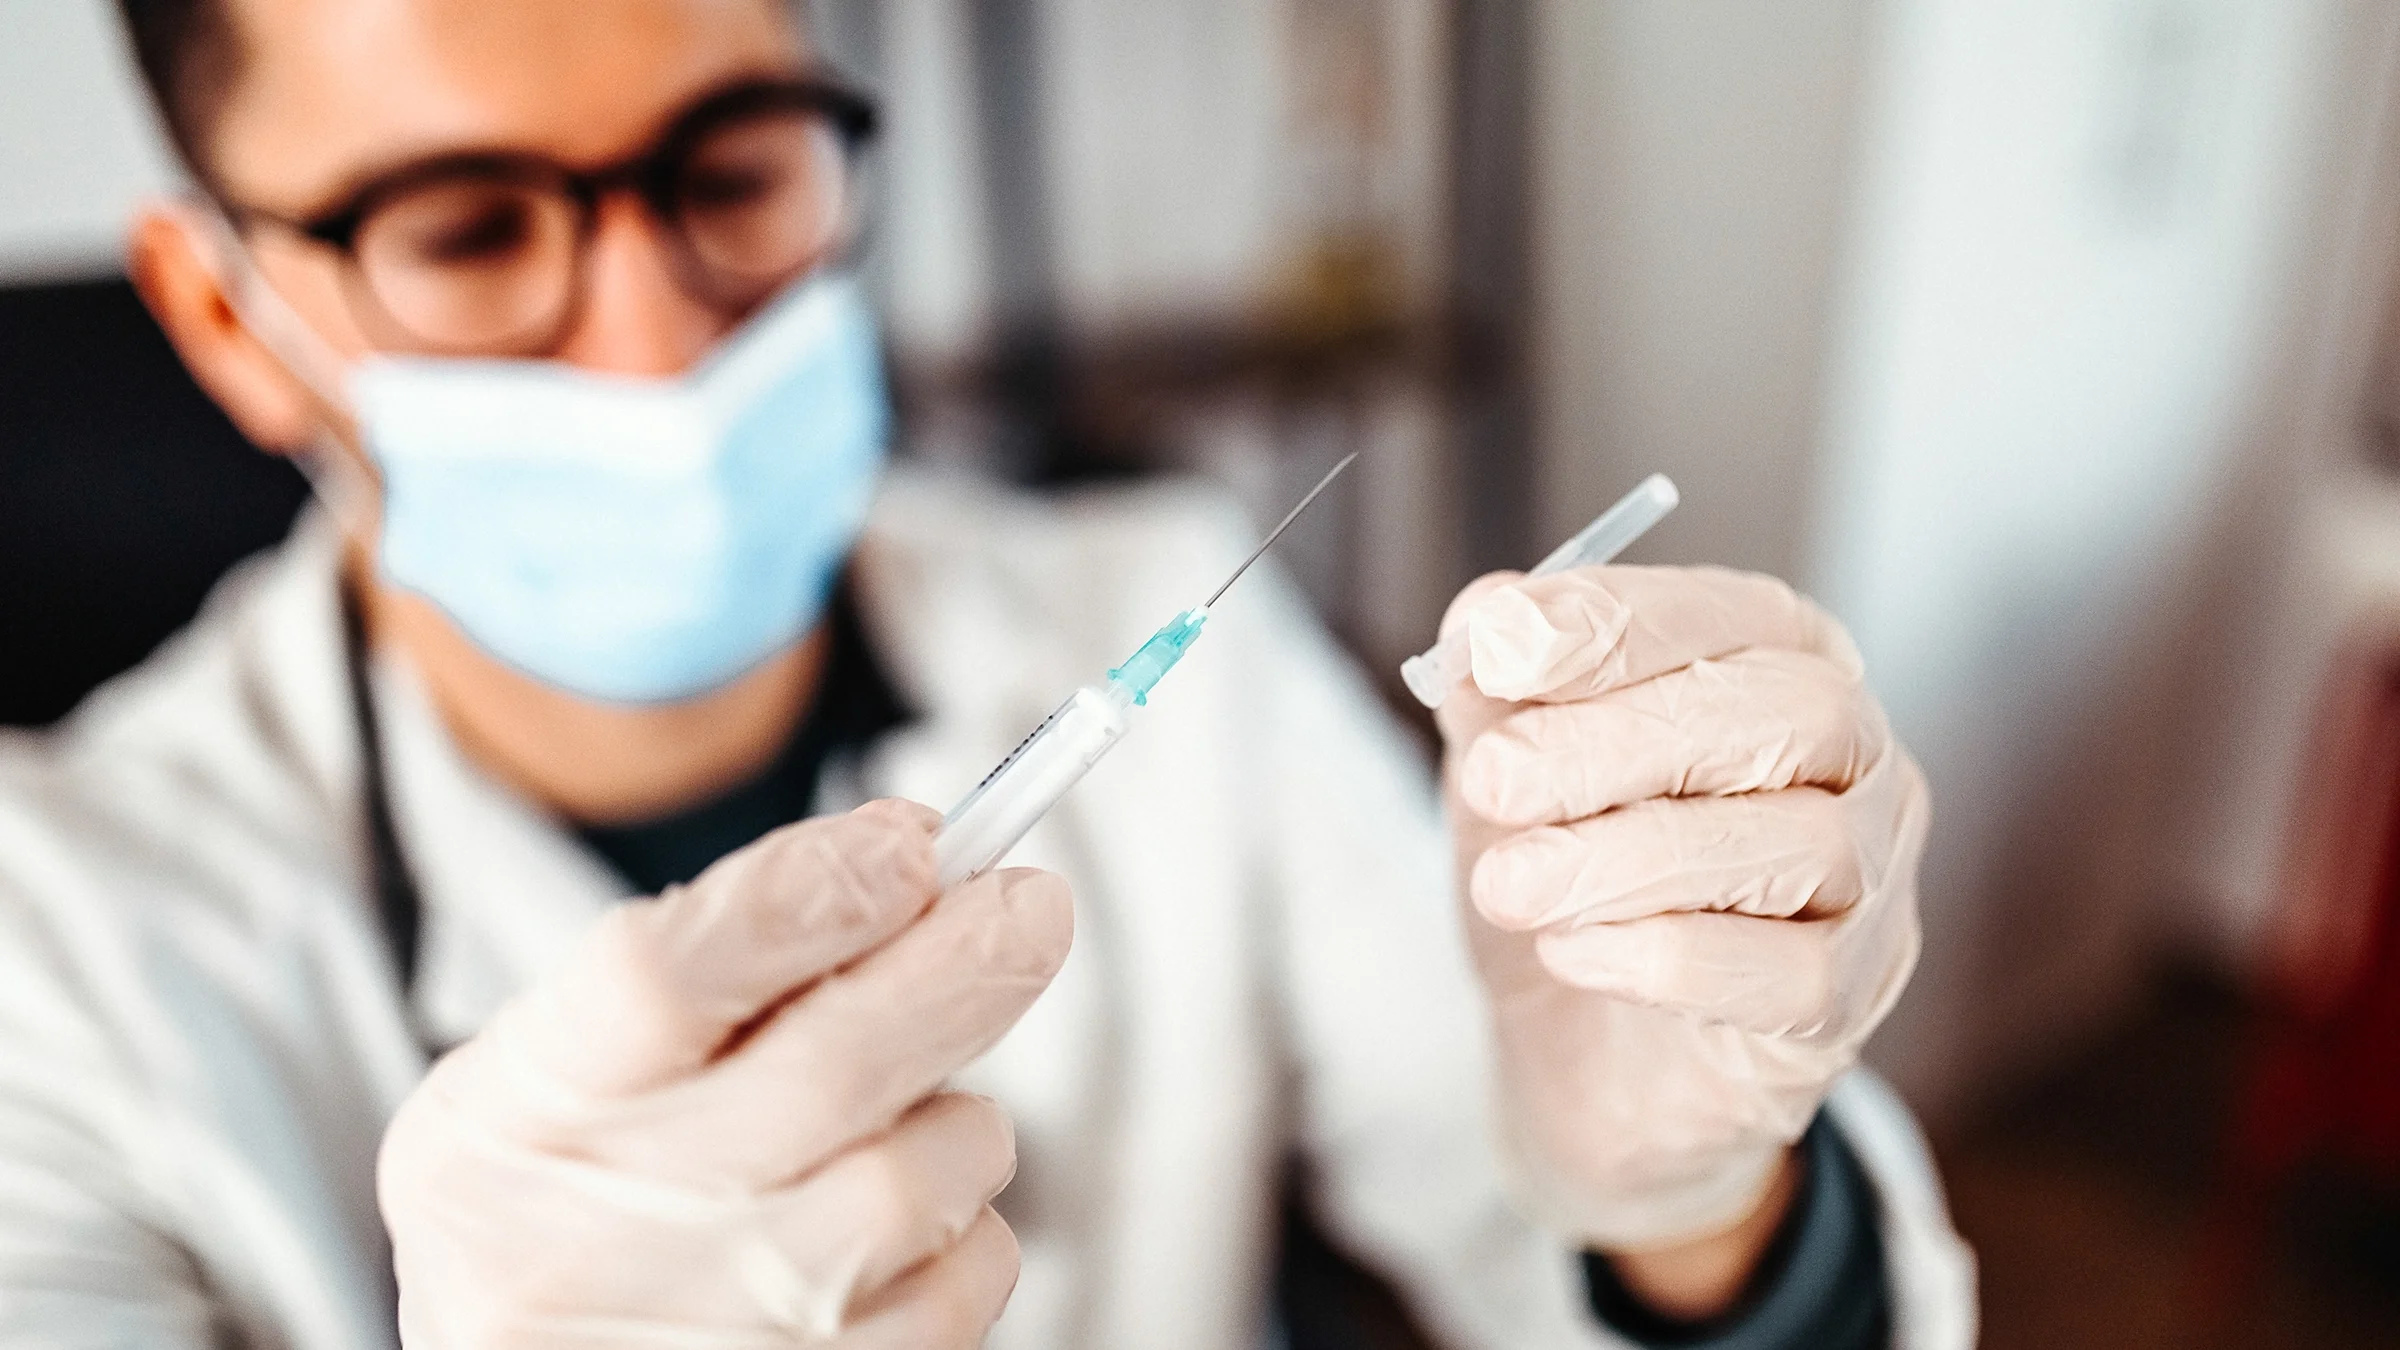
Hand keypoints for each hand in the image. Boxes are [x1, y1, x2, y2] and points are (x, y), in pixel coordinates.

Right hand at [376, 800, 1072, 1347]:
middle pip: (831, 1070)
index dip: (807, 894)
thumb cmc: (562, 1198)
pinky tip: (906, 1224)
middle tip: (1028, 906)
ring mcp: (717, 1330)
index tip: (907, 844)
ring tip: (906, 1110)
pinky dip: (968, 1227)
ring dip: (959, 1116)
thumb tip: (902, 852)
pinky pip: (965, 1280)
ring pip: (924, 1175)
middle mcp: (605, 1232)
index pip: (663, 978)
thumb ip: (716, 947)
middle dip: (964, 964)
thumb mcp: (566, 1060)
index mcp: (520, 1110)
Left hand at [1434, 566, 1924, 1258]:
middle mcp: (1858, 760)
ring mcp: (1872, 882)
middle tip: (1493, 781)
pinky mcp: (1849, 1000)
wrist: (1586, 1057)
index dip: (1618, 624)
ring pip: (1799, 842)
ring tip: (1509, 886)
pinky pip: (1792, 972)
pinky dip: (1665, 958)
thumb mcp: (1510, 771)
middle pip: (1793, 713)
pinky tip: (1572, 953)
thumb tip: (1483, 624)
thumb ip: (1498, 694)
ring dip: (1627, 858)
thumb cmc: (1570, 876)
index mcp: (1781, 664)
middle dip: (1622, 741)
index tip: (1500, 648)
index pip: (1733, 614)